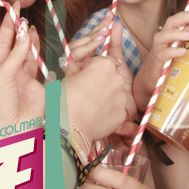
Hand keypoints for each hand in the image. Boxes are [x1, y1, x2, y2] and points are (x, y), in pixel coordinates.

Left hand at [0, 6, 45, 132]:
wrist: (13, 132)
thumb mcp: (2, 78)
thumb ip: (16, 55)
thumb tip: (25, 34)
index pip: (2, 41)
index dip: (8, 24)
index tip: (13, 7)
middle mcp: (9, 72)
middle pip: (15, 45)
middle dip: (19, 30)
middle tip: (24, 14)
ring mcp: (24, 78)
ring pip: (28, 53)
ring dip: (30, 39)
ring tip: (31, 26)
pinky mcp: (38, 85)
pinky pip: (40, 64)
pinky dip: (40, 52)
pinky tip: (39, 42)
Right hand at [63, 20, 135, 141]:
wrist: (70, 127)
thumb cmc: (65, 99)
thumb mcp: (67, 77)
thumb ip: (74, 67)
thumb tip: (74, 65)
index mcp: (104, 65)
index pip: (101, 61)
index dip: (90, 68)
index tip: (82, 76)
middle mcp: (118, 78)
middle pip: (110, 76)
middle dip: (100, 81)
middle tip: (85, 91)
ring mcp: (122, 96)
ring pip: (115, 93)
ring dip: (105, 96)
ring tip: (90, 105)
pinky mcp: (122, 113)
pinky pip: (116, 108)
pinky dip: (108, 111)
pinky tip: (96, 115)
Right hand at [132, 10, 188, 109]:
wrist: (150, 82)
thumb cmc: (170, 65)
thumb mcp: (183, 53)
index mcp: (171, 34)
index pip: (179, 19)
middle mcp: (164, 39)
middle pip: (172, 22)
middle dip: (186, 19)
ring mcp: (159, 50)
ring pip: (164, 36)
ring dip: (178, 33)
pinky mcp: (156, 63)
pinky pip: (162, 54)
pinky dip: (172, 52)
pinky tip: (182, 52)